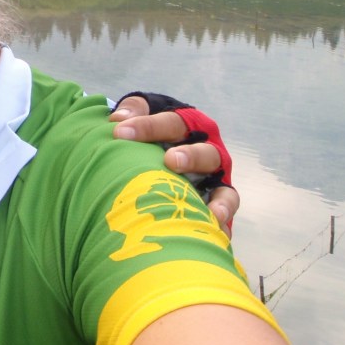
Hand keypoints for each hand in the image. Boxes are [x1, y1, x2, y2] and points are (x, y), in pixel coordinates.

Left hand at [111, 95, 237, 236]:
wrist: (166, 151)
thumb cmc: (150, 133)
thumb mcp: (143, 113)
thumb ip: (133, 109)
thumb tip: (118, 119)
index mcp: (189, 126)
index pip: (170, 123)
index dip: (147, 127)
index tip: (119, 133)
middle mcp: (209, 152)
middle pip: (205, 153)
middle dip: (190, 157)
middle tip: (170, 162)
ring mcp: (218, 181)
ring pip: (225, 190)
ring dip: (219, 201)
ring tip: (209, 212)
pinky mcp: (220, 205)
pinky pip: (226, 218)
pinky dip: (221, 226)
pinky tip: (213, 234)